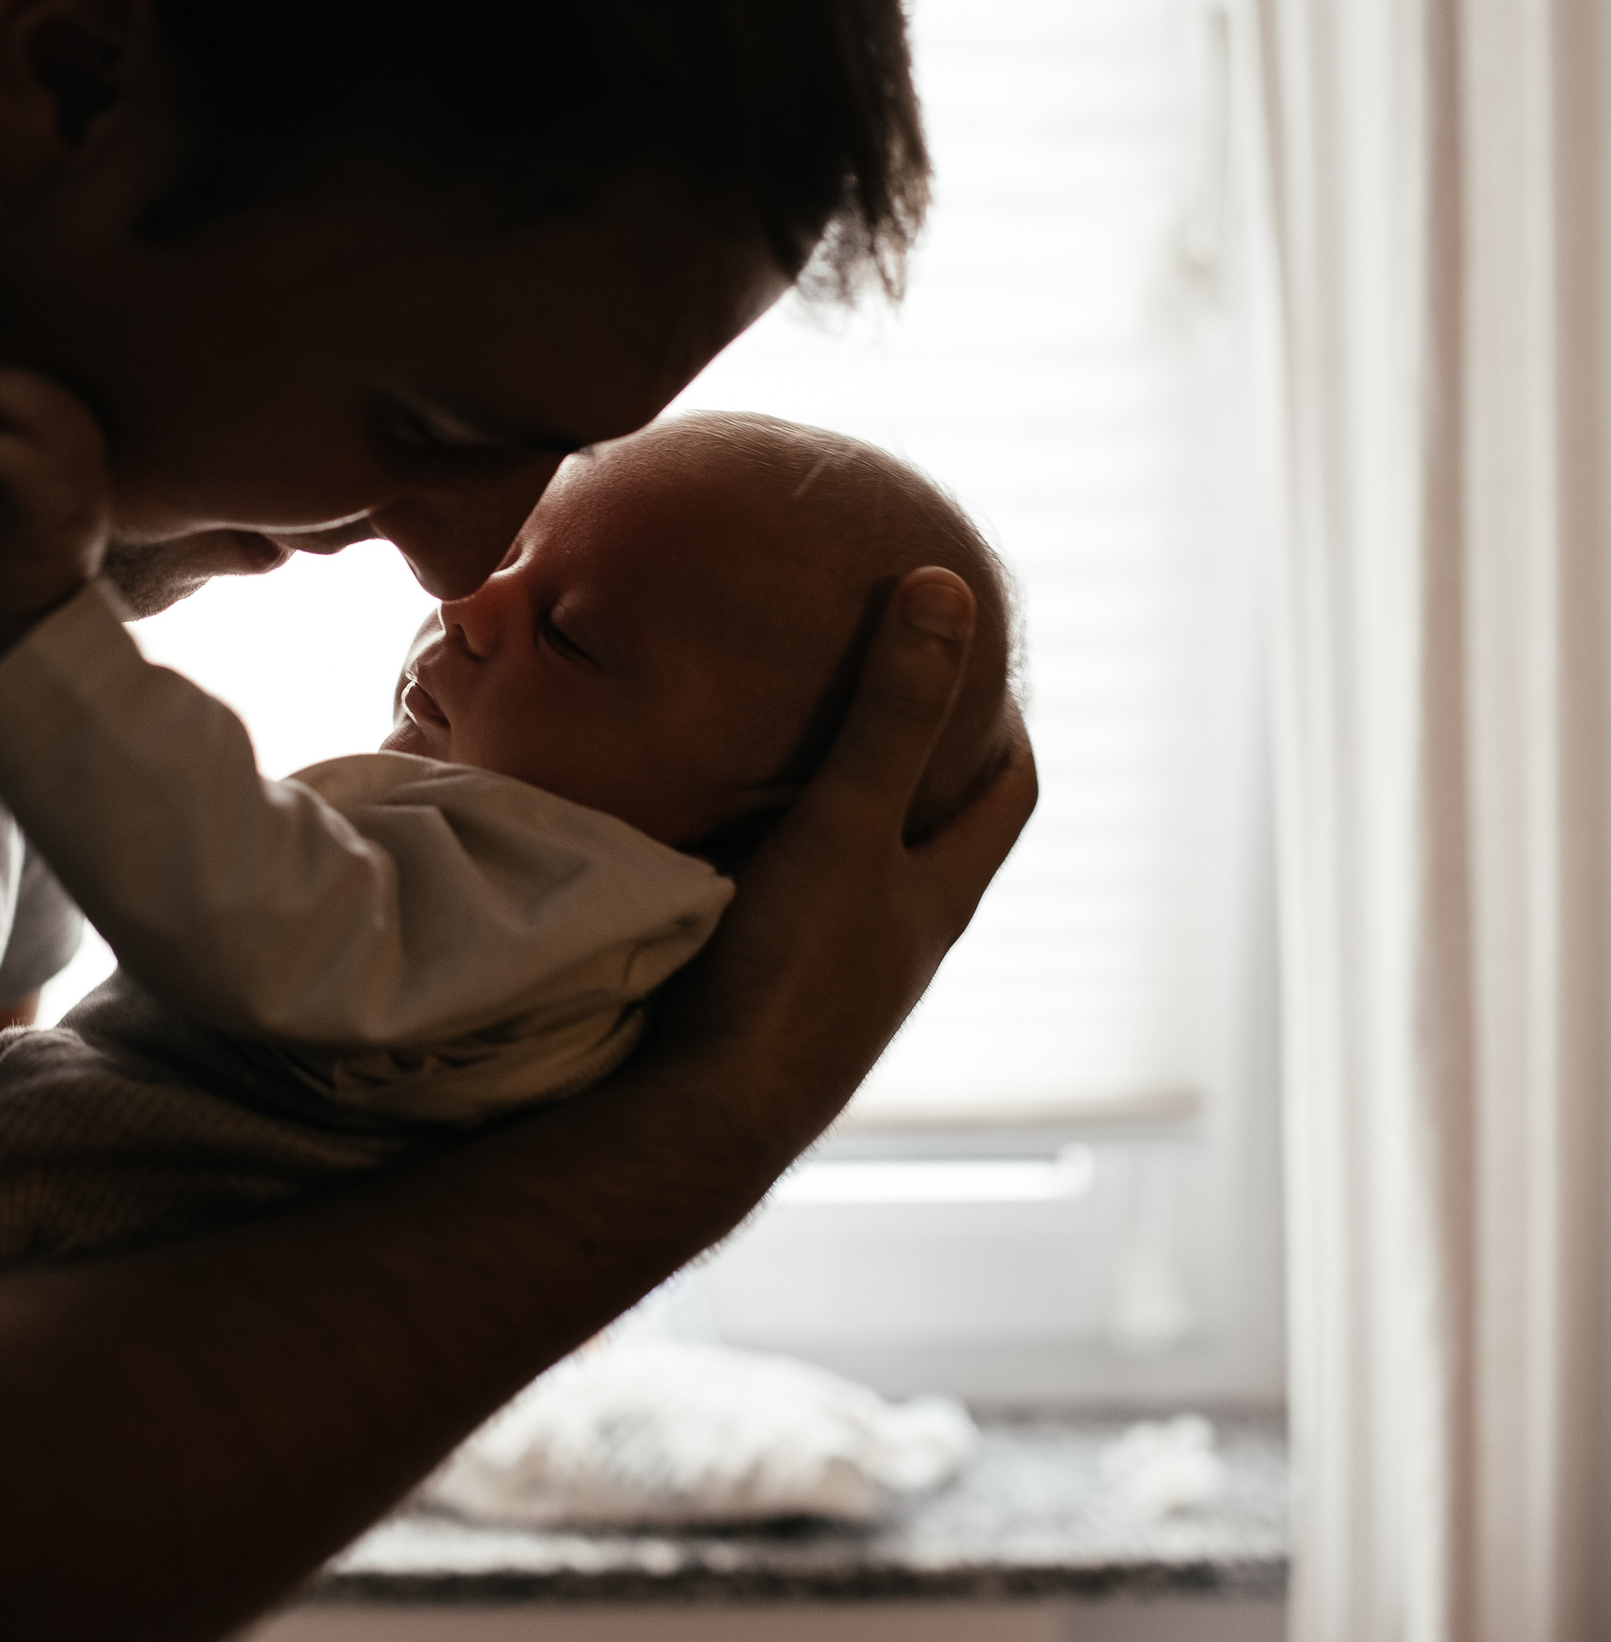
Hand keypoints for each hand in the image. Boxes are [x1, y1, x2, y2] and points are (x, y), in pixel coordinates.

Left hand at [0, 368, 112, 663]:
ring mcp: (75, 497)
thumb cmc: (17, 562)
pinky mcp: (47, 520)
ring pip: (46, 419)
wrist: (33, 628)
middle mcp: (90, 477)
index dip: (18, 383)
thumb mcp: (20, 497)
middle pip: (59, 401)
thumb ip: (12, 453)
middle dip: (1, 379)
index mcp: (87, 468)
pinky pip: (17, 463)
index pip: (65, 402)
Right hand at [628, 567, 1038, 1178]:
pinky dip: (763, 860)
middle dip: (920, 763)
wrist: (704, 1122)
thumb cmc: (789, 978)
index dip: (1008, 723)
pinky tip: (705, 835)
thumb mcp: (845, 827)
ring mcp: (829, 980)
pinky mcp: (762, 1001)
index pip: (1008, 792)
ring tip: (781, 746)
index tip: (977, 656)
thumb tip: (945, 590)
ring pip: (851, 878)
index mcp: (938, 897)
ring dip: (834, 818)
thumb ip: (889, 715)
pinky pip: (778, 909)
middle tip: (877, 686)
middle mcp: (896, 941)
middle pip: (934, 835)